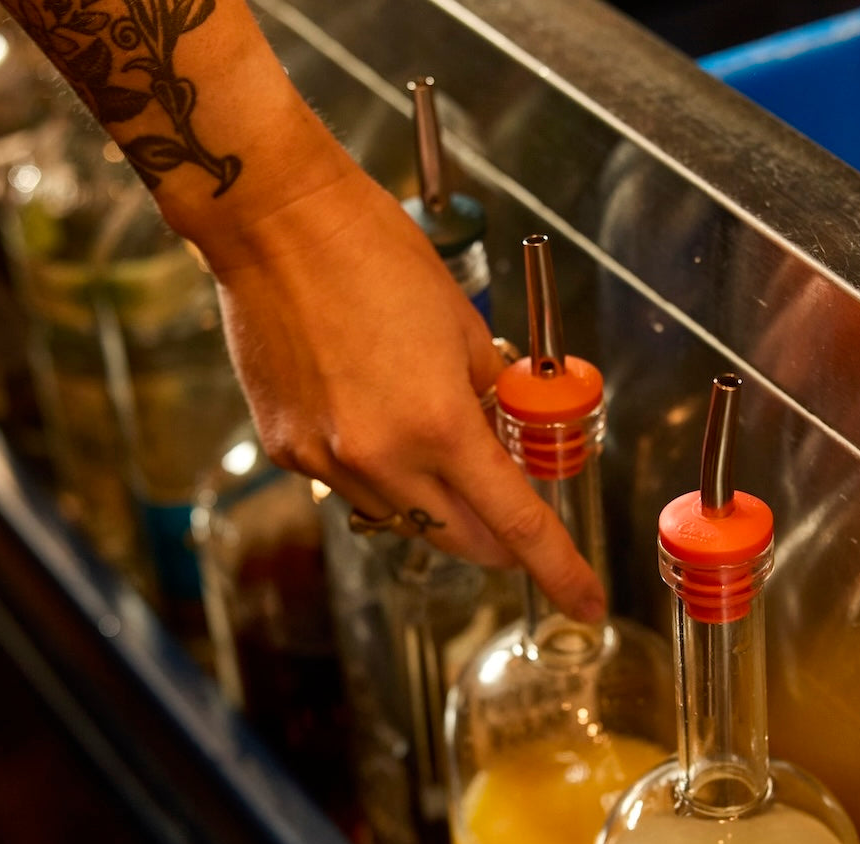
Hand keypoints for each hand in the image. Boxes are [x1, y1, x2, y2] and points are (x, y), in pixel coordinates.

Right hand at [202, 153, 606, 623]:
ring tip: (434, 447)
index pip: (516, 523)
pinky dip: (378, 474)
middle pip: (456, 540)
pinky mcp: (287, 451)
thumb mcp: (463, 326)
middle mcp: (379, 458)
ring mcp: (326, 461)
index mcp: (438, 424)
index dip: (558, 569)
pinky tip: (375, 423)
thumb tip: (508, 441)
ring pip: (399, 520)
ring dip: (434, 505)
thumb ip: (491, 401)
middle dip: (495, 542)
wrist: (274, 225)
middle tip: (512, 519)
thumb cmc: (375, 255)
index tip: (585, 601)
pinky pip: (349, 489)